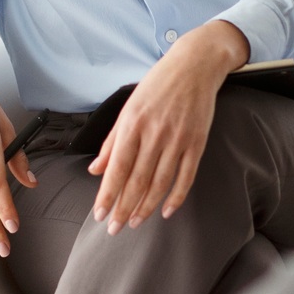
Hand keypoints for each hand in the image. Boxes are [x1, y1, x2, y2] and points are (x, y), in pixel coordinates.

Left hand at [88, 21, 249, 233]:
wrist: (195, 64)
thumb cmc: (157, 84)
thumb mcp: (128, 107)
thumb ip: (112, 141)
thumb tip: (95, 170)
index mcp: (133, 123)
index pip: (117, 167)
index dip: (107, 194)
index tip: (99, 214)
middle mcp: (155, 133)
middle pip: (137, 180)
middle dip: (123, 208)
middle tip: (114, 229)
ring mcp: (178, 139)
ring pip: (160, 183)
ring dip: (146, 207)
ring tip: (135, 222)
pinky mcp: (197, 142)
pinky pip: (186, 176)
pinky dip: (176, 197)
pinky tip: (166, 211)